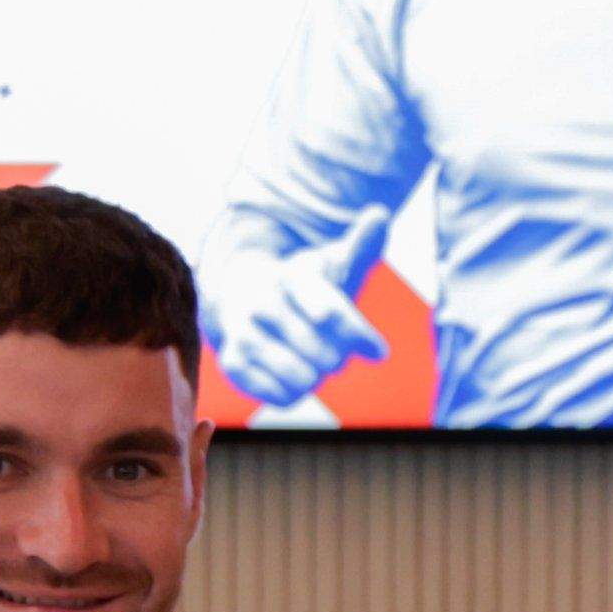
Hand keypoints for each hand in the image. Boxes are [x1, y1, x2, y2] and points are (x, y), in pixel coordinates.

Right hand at [207, 204, 390, 405]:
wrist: (246, 297)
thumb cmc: (304, 287)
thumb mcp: (333, 265)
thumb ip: (361, 247)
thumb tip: (379, 215)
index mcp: (292, 276)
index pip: (331, 313)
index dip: (360, 337)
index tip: (379, 353)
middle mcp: (262, 303)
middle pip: (325, 354)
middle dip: (338, 358)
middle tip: (334, 352)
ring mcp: (244, 334)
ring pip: (303, 378)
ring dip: (316, 376)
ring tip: (311, 361)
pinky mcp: (233, 364)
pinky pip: (281, 396)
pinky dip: (295, 392)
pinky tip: (292, 374)